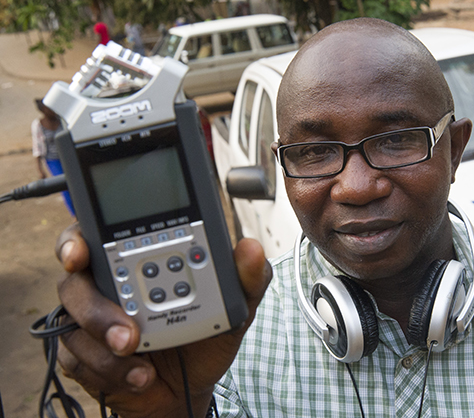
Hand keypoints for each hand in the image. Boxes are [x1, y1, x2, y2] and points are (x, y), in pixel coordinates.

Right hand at [55, 224, 271, 417]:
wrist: (194, 387)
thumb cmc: (207, 336)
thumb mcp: (234, 306)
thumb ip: (244, 277)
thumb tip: (251, 248)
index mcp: (137, 260)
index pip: (95, 236)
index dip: (76, 240)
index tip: (79, 254)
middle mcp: (108, 286)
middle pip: (74, 281)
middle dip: (92, 305)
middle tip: (125, 329)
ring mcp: (91, 321)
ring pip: (72, 321)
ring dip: (103, 341)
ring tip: (135, 352)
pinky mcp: (84, 356)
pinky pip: (76, 358)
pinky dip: (107, 369)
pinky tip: (140, 375)